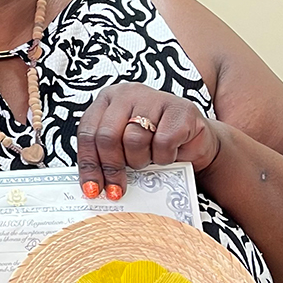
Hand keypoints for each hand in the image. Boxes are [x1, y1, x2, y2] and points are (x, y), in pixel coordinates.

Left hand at [76, 82, 221, 200]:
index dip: (88, 163)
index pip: (87, 132)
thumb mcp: (123, 146)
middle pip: (107, 136)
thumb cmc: (154, 143)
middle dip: (111, 168)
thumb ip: (105, 156)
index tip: (92, 189)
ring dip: (140, 160)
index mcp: (107, 99)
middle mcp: (127, 94)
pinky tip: (168, 153)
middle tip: (117, 188)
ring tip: (148, 160)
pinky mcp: (180, 110)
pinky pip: (163, 142)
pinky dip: (164, 157)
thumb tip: (91, 187)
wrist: (195, 141)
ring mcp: (154, 97)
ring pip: (133, 140)